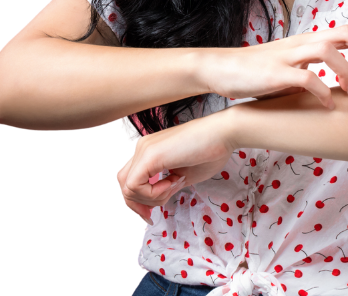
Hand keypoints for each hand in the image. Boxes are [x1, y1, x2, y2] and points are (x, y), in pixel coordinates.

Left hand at [117, 114, 233, 224]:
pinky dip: (153, 193)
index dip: (139, 201)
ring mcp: (144, 150)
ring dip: (151, 198)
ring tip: (176, 186)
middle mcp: (143, 148)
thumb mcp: (184, 176)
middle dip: (139, 204)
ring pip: (128, 188)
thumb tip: (157, 200)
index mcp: (150, 152)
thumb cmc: (211, 151)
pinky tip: (173, 184)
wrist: (224, 133)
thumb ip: (167, 187)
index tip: (152, 213)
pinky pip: (135, 185)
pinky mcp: (150, 154)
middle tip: (155, 212)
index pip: (130, 180)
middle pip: (124, 184)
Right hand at [202, 25, 347, 107]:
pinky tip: (328, 106)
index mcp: (307, 41)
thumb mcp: (290, 67)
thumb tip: (338, 89)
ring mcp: (288, 56)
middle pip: (346, 32)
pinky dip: (323, 92)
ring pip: (328, 50)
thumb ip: (312, 71)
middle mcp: (301, 43)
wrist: (221, 69)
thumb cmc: (257, 72)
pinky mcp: (275, 73)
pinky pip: (307, 78)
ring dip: (347, 71)